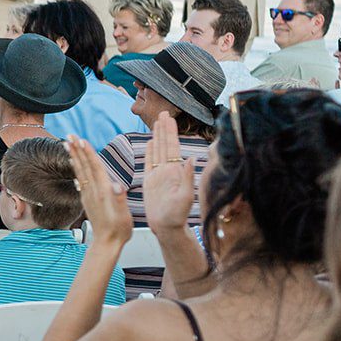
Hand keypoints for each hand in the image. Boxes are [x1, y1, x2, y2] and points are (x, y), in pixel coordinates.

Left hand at [66, 136, 129, 248]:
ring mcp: (89, 196)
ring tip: (67, 145)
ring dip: (74, 157)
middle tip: (69, 135)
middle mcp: (93, 191)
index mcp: (103, 191)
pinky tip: (74, 167)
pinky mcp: (87, 200)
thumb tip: (116, 185)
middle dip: (77, 150)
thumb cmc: (119, 230)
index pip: (95, 167)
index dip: (88, 153)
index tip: (81, 140)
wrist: (107, 244)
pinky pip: (80, 181)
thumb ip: (119, 199)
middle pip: (84, 166)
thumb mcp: (123, 215)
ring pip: (80, 172)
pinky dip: (77, 171)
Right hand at [142, 112, 196, 232]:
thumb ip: (187, 177)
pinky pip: (149, 163)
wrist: (166, 227)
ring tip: (156, 123)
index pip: (172, 147)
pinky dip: (150, 152)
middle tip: (163, 113)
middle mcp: (168, 170)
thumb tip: (191, 158)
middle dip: (164, 128)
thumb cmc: (177, 216)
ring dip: (157, 136)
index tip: (169, 118)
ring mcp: (159, 175)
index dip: (170, 131)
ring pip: (158, 151)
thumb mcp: (186, 197)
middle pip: (165, 145)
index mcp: (175, 171)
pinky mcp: (150, 181)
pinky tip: (150, 143)